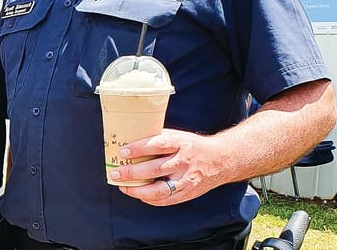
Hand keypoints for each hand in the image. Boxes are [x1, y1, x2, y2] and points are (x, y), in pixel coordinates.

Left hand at [108, 128, 225, 205]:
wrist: (221, 160)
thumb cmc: (192, 146)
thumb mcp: (178, 136)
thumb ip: (159, 139)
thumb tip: (130, 139)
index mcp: (180, 143)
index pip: (157, 145)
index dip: (139, 148)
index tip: (123, 151)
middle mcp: (184, 162)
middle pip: (155, 169)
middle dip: (132, 172)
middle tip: (115, 172)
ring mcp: (186, 179)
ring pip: (160, 189)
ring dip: (138, 190)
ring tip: (123, 187)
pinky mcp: (188, 192)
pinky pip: (166, 200)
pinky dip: (150, 199)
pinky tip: (138, 194)